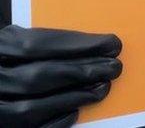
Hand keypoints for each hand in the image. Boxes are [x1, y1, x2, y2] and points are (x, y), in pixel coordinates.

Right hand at [0, 25, 122, 127]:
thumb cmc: (11, 61)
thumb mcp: (17, 43)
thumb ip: (44, 43)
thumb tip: (97, 43)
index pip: (36, 46)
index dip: (77, 45)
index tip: (111, 44)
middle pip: (37, 77)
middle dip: (81, 72)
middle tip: (113, 67)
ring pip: (30, 107)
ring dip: (73, 97)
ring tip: (102, 88)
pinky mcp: (1, 127)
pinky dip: (54, 122)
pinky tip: (75, 112)